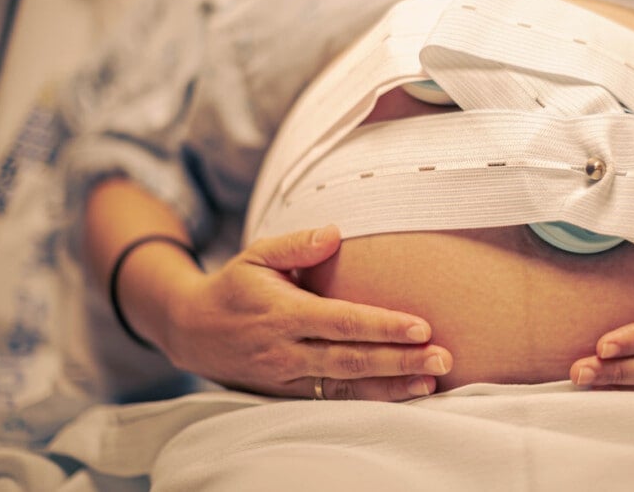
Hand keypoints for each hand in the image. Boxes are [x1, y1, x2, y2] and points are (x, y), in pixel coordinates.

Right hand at [160, 225, 452, 400]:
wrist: (190, 330)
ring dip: (392, 385)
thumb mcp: (256, 254)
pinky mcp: (289, 393)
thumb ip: (297, 245)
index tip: (422, 327)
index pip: (341, 322)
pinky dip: (372, 398)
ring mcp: (287, 377)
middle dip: (400, 361)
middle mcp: (286, 350)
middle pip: (352, 360)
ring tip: (432, 381)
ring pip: (347, 387)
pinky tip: (405, 393)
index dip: (383, 326)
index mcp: (282, 314)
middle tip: (443, 359)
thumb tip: (335, 232)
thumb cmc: (234, 286)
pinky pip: (335, 399)